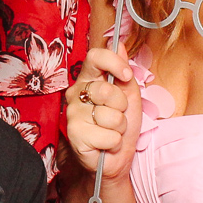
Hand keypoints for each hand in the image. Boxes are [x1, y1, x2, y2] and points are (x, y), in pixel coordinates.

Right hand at [65, 45, 139, 182]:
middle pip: (106, 90)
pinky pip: (108, 135)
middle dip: (121, 106)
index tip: (126, 75)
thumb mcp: (130, 96)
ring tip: (111, 131)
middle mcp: (76, 93)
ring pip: (111, 116)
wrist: (116, 157)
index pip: (94, 57)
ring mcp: (73, 114)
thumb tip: (120, 45)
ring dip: (119, 127)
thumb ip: (124, 72)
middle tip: (117, 115)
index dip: (113, 63)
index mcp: (88, 79)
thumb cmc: (120, 125)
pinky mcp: (75, 134)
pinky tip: (106, 143)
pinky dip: (114, 142)